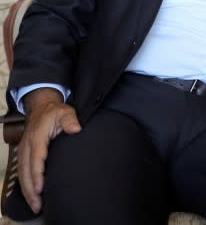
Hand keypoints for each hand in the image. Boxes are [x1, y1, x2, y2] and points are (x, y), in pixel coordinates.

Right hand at [18, 88, 80, 213]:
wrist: (42, 108)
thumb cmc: (55, 112)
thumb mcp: (65, 111)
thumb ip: (70, 120)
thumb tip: (75, 128)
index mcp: (37, 137)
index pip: (36, 158)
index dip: (38, 174)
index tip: (40, 188)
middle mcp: (27, 146)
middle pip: (26, 171)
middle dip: (30, 189)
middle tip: (38, 204)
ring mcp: (24, 151)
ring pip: (22, 174)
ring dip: (27, 190)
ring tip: (35, 205)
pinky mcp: (24, 154)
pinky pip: (23, 172)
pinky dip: (25, 185)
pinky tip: (31, 195)